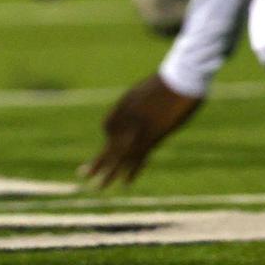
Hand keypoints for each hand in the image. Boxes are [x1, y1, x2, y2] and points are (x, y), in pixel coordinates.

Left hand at [81, 74, 202, 187]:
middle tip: (82, 175)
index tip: (112, 141)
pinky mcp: (154, 135)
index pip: (107, 126)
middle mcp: (126, 118)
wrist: (181, 78)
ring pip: (120, 155)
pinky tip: (125, 182)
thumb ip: (141, 101)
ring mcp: (139, 128)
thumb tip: (144, 114)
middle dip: (97, 161)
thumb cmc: (169, 81)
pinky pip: (140, 156)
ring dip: (109, 173)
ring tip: (98, 187)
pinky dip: (133, 170)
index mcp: (123, 104)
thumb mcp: (148, 89)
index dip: (109, 135)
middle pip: (109, 144)